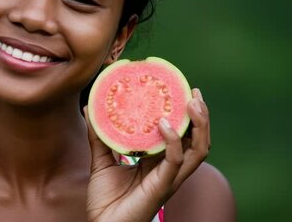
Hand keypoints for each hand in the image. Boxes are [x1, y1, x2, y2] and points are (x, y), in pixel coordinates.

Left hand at [84, 88, 209, 221]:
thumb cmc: (106, 201)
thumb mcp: (101, 161)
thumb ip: (99, 136)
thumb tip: (90, 108)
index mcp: (160, 162)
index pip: (182, 136)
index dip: (186, 115)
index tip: (182, 90)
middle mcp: (170, 169)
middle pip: (198, 141)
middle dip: (201, 117)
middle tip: (194, 92)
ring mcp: (169, 179)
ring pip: (198, 151)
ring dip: (200, 126)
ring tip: (193, 103)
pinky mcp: (161, 188)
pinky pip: (176, 162)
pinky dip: (174, 142)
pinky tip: (165, 125)